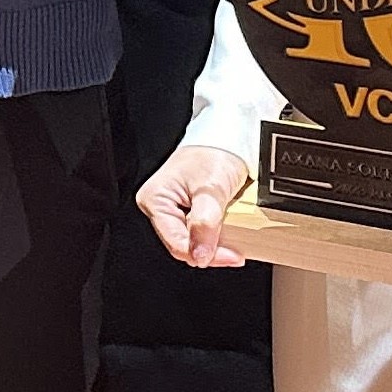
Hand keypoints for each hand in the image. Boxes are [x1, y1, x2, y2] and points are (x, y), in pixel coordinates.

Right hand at [138, 145, 252, 266]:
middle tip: (236, 253)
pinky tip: (227, 233)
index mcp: (154, 199)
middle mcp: (159, 205)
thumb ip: (205, 223)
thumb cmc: (215, 151)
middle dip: (210, 251)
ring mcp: (172, 208)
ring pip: (192, 241)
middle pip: (183, 245)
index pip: (176, 243)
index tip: (231, 256)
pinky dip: (214, 236)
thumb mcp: (212, 189)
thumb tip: (199, 254)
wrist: (228, 134)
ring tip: (233, 242)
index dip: (205, 255)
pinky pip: (198, 232)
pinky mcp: (186, 209)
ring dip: (213, 245)